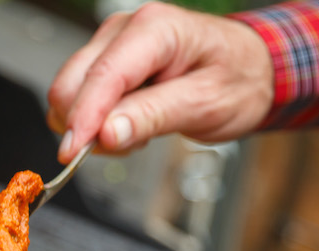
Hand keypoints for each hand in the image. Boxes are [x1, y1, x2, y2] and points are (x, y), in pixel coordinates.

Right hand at [47, 2, 273, 161]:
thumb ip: (153, 116)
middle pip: (72, 83)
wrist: (248, 68)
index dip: (83, 117)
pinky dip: (96, 122)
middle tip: (127, 146)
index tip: (72, 154)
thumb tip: (106, 134)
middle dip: (86, 125)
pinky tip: (129, 123)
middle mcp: (125, 29)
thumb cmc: (235, 78)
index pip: (104, 75)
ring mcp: (111, 44)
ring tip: (138, 131)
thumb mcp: (204, 104)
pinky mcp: (106, 61)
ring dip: (92, 126)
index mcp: (155, 29)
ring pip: (70, 93)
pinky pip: (80, 98)